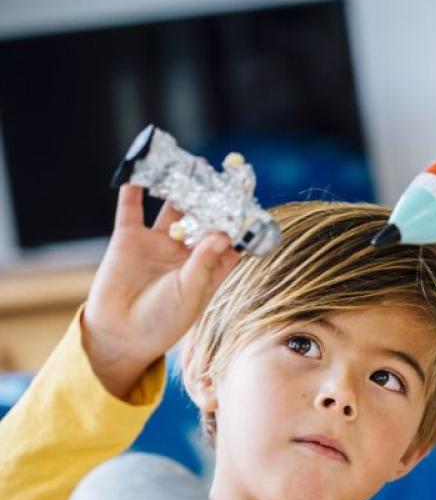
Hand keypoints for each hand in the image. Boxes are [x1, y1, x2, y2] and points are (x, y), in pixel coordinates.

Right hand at [81, 184, 242, 398]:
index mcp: (208, 269)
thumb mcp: (189, 294)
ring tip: (195, 164)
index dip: (240, 224)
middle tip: (225, 177)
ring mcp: (158, 242)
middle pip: (203, 218)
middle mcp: (185, 252)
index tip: (251, 205)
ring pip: (173, 207)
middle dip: (214, 198)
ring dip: (182, 187)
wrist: (119, 334)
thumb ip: (204, 264)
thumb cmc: (162, 322)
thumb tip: (222, 235)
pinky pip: (132, 207)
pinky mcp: (129, 238)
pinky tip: (142, 167)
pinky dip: (136, 187)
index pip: (229, 240)